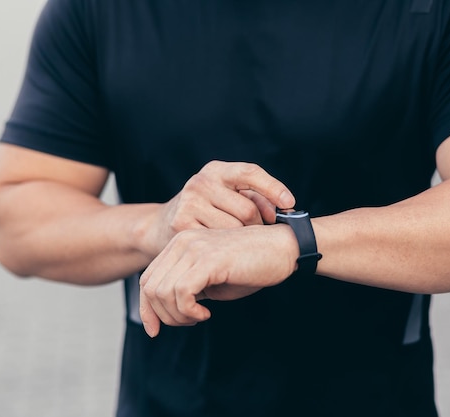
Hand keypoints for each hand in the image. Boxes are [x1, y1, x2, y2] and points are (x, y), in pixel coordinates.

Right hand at [139, 161, 294, 255]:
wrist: (159, 227)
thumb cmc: (206, 213)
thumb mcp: (226, 197)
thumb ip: (253, 198)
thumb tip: (287, 208)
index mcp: (215, 171)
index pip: (250, 173)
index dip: (273, 188)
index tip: (290, 203)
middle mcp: (200, 182)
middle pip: (247, 209)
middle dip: (259, 225)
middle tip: (257, 234)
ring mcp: (189, 203)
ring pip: (235, 229)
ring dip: (243, 240)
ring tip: (239, 243)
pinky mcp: (181, 225)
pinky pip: (219, 243)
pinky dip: (227, 251)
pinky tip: (225, 252)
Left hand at [139, 224, 297, 335]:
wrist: (284, 249)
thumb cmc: (252, 266)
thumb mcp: (212, 280)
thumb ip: (187, 288)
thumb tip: (164, 312)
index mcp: (180, 244)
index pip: (147, 279)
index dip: (147, 309)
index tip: (156, 330)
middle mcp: (183, 242)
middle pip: (150, 288)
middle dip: (164, 316)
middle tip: (191, 322)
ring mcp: (195, 248)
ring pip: (162, 292)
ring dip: (178, 316)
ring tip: (199, 318)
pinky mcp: (209, 259)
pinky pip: (181, 292)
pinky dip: (188, 311)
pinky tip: (205, 314)